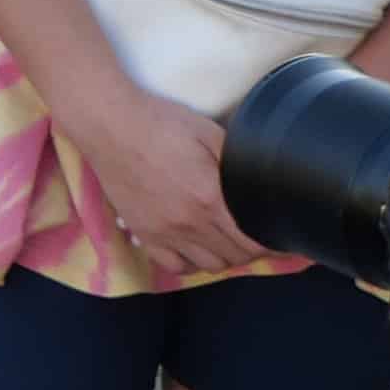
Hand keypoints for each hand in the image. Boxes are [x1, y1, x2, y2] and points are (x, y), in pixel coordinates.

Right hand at [75, 86, 260, 279]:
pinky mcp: (144, 234)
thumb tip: (264, 183)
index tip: (279, 233)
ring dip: (226, 257)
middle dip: (254, 249)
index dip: (273, 241)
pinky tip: (196, 246)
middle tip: (258, 234)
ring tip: (229, 241)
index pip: (254, 241)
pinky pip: (175, 266)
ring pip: (210, 266)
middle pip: (236, 257)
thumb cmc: (162, 123)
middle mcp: (189, 224)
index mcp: (211, 198)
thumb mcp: (211, 133)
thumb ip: (239, 163)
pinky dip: (193, 263)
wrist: (110, 126)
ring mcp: (165, 233)